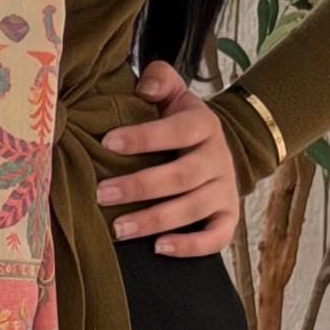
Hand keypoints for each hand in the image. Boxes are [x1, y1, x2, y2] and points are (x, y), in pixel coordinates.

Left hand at [95, 58, 241, 256]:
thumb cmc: (179, 123)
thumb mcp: (173, 95)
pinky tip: (158, 248)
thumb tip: (144, 87)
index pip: (177, 130)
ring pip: (194, 208)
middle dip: (139, 186)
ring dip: (155, 220)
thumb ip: (159, 80)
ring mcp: (225, 190)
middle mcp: (219, 158)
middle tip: (101, 194)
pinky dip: (190, 246)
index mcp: (203, 125)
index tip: (107, 143)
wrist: (215, 147)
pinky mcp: (228, 217)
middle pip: (182, 175)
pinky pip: (217, 237)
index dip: (143, 137)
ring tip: (118, 229)